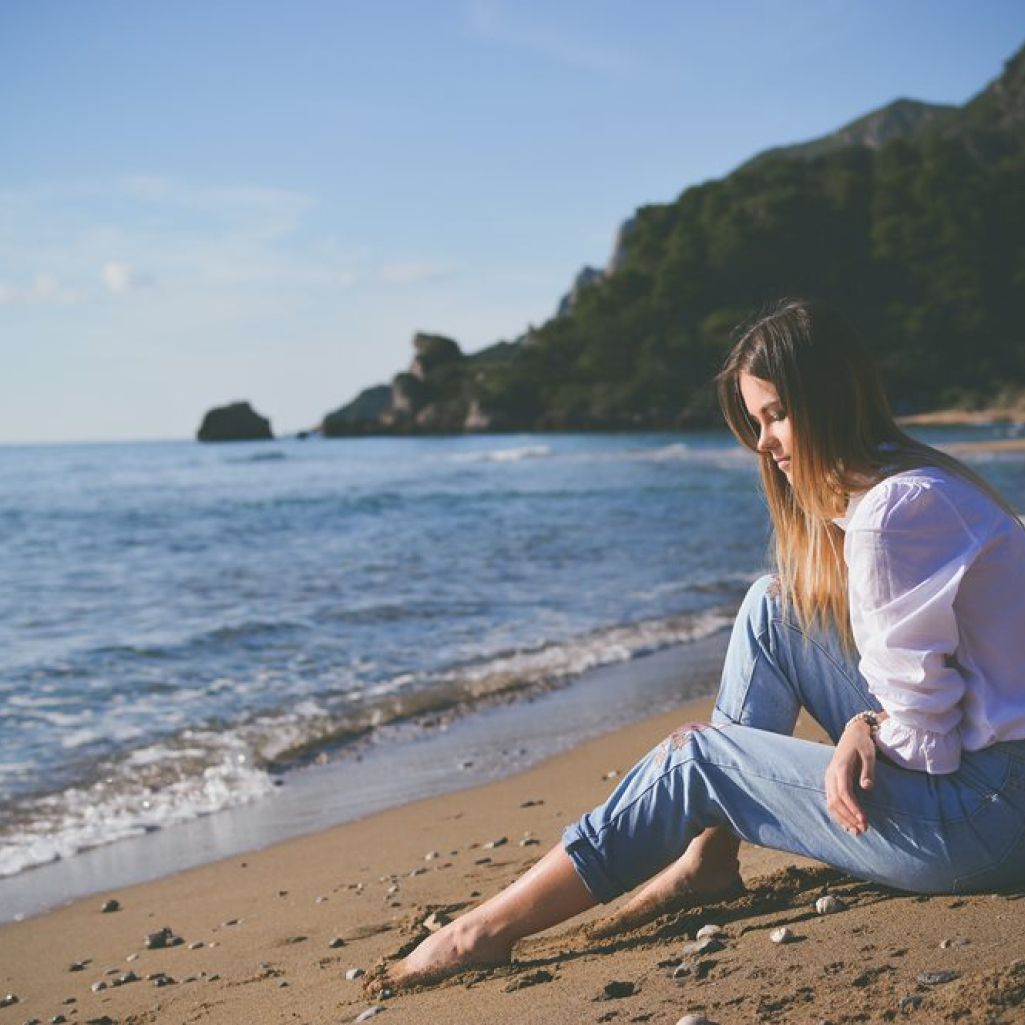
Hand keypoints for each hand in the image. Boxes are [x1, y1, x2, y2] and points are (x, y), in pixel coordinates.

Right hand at [824, 720, 876, 835]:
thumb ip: (868, 771)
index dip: (853, 809)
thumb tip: (867, 787)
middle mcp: (831, 775)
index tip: (864, 821)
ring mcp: (829, 779)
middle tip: (863, 830)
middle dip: (848, 818)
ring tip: (856, 831)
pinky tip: (847, 824)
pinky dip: (838, 814)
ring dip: (842, 819)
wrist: (852, 734)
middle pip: (835, 801)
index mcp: (840, 768)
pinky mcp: (830, 782)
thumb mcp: (869, 754)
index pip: (844, 793)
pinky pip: (831, 801)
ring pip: (830, 803)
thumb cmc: (862, 744)